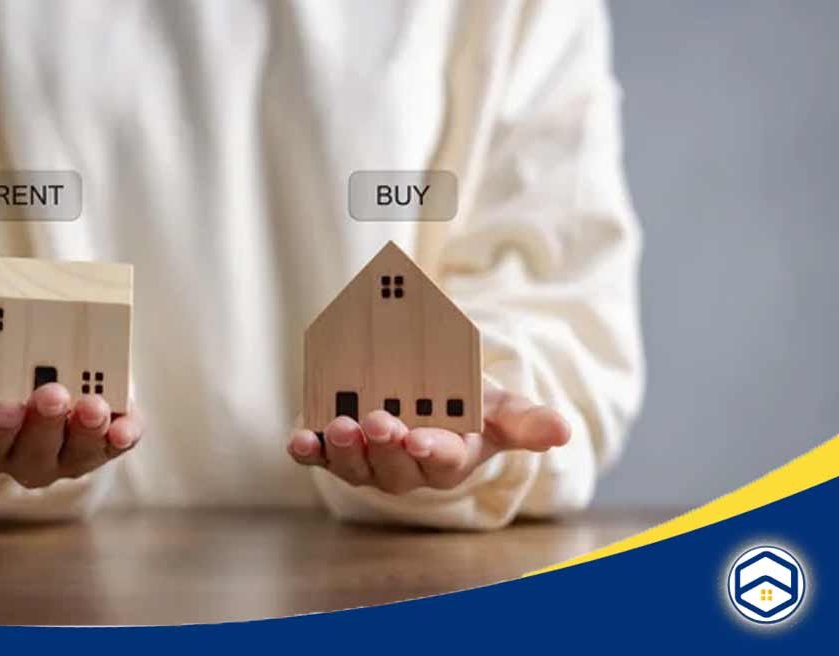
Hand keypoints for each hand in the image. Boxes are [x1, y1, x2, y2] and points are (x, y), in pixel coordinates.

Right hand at [0, 342, 141, 487]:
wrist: (25, 352)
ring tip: (92, 404)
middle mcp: (25, 456)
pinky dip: (125, 436)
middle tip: (52, 393)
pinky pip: (117, 444)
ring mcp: (68, 451)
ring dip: (87, 433)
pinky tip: (129, 424)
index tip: (6, 406)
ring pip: (79, 454)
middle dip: (45, 426)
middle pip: (36, 455)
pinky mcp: (104, 435)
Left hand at [286, 385, 569, 493]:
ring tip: (341, 426)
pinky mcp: (333, 447)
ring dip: (344, 450)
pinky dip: (307, 450)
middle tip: (378, 421)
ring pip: (354, 466)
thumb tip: (563, 432)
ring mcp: (366, 461)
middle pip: (394, 468)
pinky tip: (299, 440)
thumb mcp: (499, 406)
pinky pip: (318, 456)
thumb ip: (527, 421)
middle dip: (385, 447)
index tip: (421, 439)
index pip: (442, 461)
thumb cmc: (467, 405)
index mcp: (447, 459)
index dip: (431, 451)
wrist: (425, 393)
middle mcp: (403, 468)